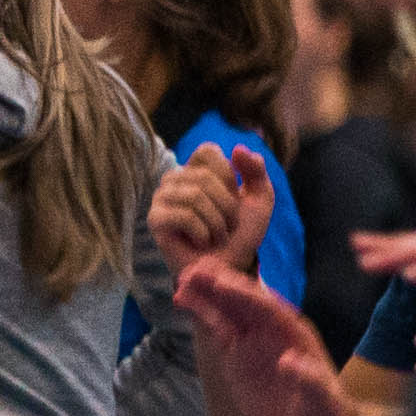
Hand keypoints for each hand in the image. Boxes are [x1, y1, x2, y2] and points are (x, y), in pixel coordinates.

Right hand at [150, 145, 275, 279]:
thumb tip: (237, 148)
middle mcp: (174, 180)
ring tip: (217, 235)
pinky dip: (203, 232)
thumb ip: (256, 170)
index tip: (233, 198)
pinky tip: (202, 241)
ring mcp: (161, 199)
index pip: (207, 151)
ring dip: (217, 221)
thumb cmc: (240, 233)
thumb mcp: (260, 198)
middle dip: (227, 206)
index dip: (227, 175)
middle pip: (204, 177)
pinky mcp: (155, 220)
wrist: (229, 267)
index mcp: (196, 169)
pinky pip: (184, 216)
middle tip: (228, 225)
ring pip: (195, 196)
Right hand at [171, 261, 349, 415]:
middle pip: (243, 301)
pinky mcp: (236, 355)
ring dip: (205, 294)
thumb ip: (310, 383)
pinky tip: (182, 300)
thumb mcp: (322, 404)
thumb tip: (291, 362)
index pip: (266, 309)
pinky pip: (216, 328)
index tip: (219, 283)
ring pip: (226, 310)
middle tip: (193, 270)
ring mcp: (252, 341)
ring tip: (180, 281)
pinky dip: (200, 313)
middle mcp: (272, 332)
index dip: (243, 295)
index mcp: (295, 335)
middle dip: (220, 285)